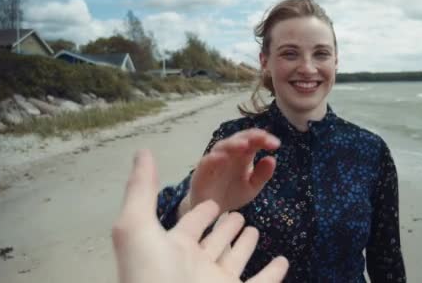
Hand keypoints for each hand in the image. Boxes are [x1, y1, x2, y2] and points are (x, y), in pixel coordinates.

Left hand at [112, 149, 288, 282]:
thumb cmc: (151, 275)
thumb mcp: (137, 227)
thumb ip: (142, 190)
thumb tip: (143, 152)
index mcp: (173, 247)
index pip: (189, 225)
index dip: (200, 212)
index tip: (213, 201)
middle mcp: (196, 265)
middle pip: (214, 242)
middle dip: (225, 227)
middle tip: (238, 212)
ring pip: (235, 260)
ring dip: (245, 245)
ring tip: (255, 228)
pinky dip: (273, 274)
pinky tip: (283, 260)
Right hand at [183, 129, 280, 216]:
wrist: (211, 211)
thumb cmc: (232, 193)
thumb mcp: (252, 187)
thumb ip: (262, 175)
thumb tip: (272, 159)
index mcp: (244, 155)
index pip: (254, 141)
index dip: (264, 139)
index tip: (276, 144)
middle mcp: (229, 154)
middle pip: (240, 139)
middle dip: (251, 137)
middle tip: (262, 138)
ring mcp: (215, 160)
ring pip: (223, 146)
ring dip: (233, 144)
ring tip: (244, 145)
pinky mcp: (202, 171)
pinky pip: (207, 161)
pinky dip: (214, 158)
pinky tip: (223, 157)